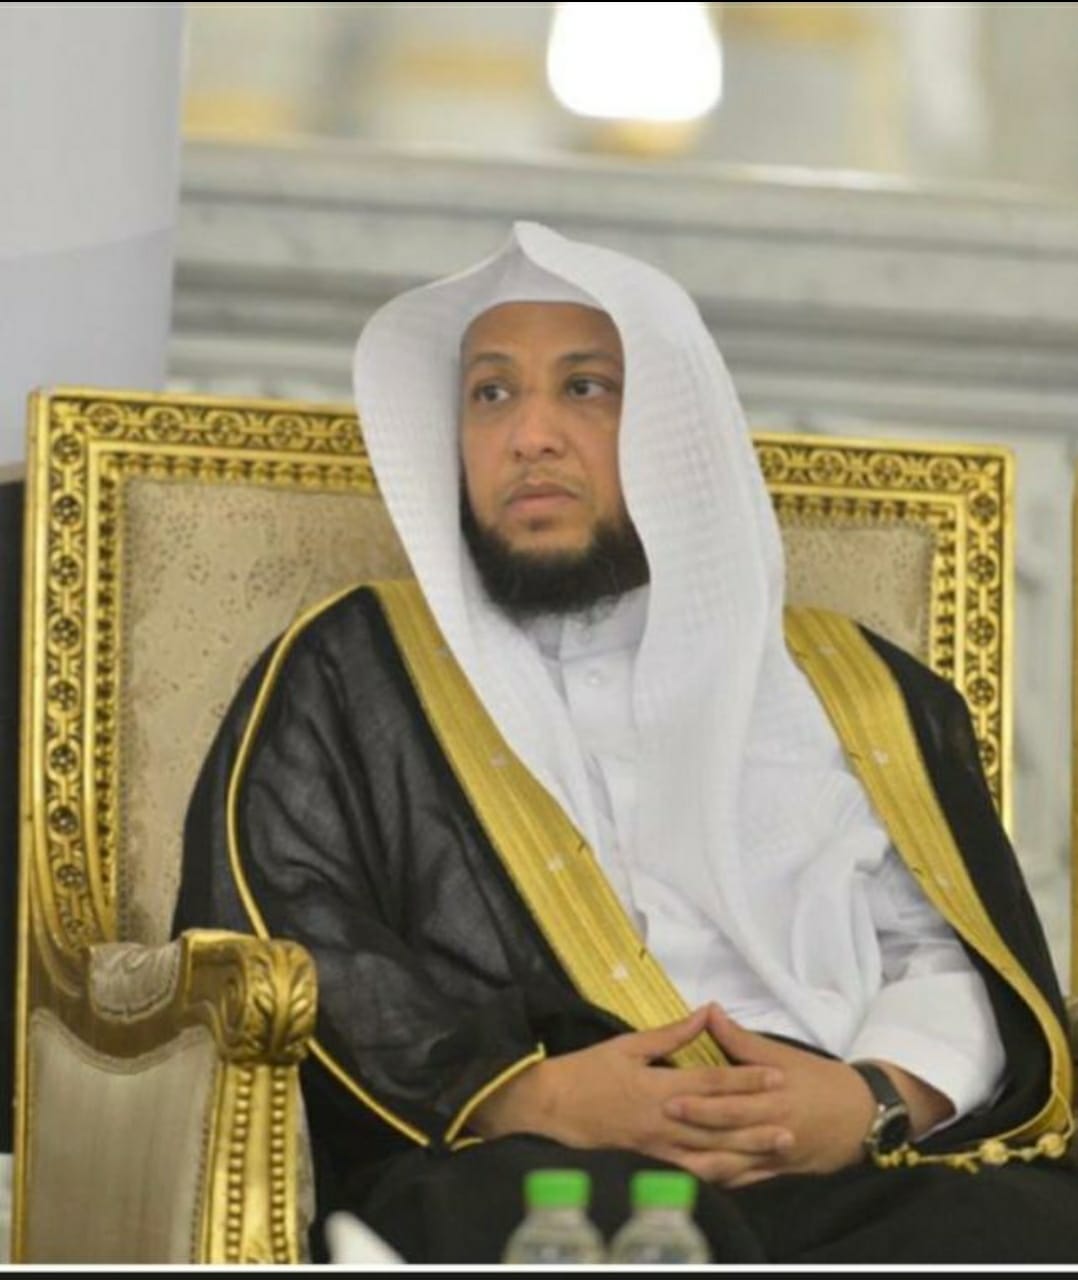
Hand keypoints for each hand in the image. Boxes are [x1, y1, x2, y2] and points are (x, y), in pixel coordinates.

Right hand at [469, 1005, 791, 1176]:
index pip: (712, 1082)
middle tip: (791, 1122)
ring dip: (745, 1152)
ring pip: (709, 1153)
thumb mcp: (627, 1044)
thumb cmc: (588, 1071)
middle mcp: (664, 1119)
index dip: (745, 1079)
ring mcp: (657, 1146)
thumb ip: (670, 1034)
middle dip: (756, 1122)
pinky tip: (738, 1173)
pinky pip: (688, 1172)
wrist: (551, 1108)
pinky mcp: (649, 1162)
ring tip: (774, 1151)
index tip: (776, 1075)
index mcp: (659, 1085)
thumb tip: (704, 1013)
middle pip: (719, 1122)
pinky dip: (716, 1174)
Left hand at [662, 1004, 875, 1185]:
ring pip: (734, 1163)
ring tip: (670, 1157)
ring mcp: (775, 1156)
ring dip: (702, 1161)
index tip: (669, 1097)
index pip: (732, 1103)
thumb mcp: (784, 1056)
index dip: (700, 1103)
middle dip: (694, 1128)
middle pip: (728, 1133)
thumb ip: (743, 1040)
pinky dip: (724, 1179)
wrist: (863, 1116)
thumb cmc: (819, 1079)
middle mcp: (772, 1129)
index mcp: (773, 1098)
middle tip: (663, 1120)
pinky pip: (747, 1180)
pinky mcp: (778, 1172)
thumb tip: (710, 1012)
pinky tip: (699, 1177)